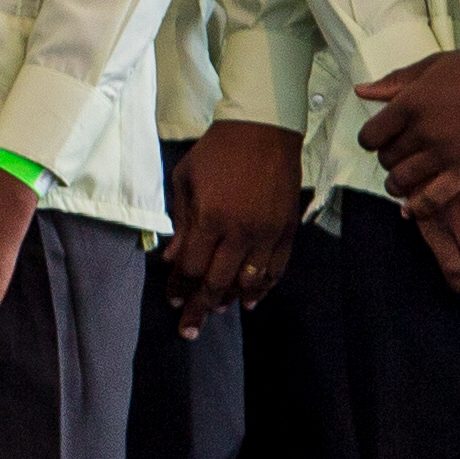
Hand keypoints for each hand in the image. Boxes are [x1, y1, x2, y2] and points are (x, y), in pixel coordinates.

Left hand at [163, 120, 307, 322]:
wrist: (263, 129)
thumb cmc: (216, 152)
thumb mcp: (185, 180)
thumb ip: (180, 222)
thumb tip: (173, 260)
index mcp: (211, 218)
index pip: (193, 267)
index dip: (180, 288)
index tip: (172, 301)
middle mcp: (240, 231)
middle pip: (219, 283)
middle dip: (201, 308)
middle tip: (189, 329)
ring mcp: (267, 232)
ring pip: (250, 281)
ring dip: (232, 300)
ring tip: (217, 312)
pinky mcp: (287, 230)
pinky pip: (276, 268)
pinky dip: (264, 287)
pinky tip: (251, 299)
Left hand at [355, 36, 459, 215]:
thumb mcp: (431, 66)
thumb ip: (395, 82)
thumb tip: (360, 91)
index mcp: (409, 103)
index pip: (370, 137)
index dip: (372, 142)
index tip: (382, 143)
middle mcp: (423, 129)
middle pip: (386, 159)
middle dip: (389, 161)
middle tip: (399, 160)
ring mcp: (446, 152)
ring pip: (403, 181)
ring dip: (398, 185)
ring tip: (404, 183)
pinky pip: (433, 199)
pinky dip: (418, 208)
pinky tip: (413, 209)